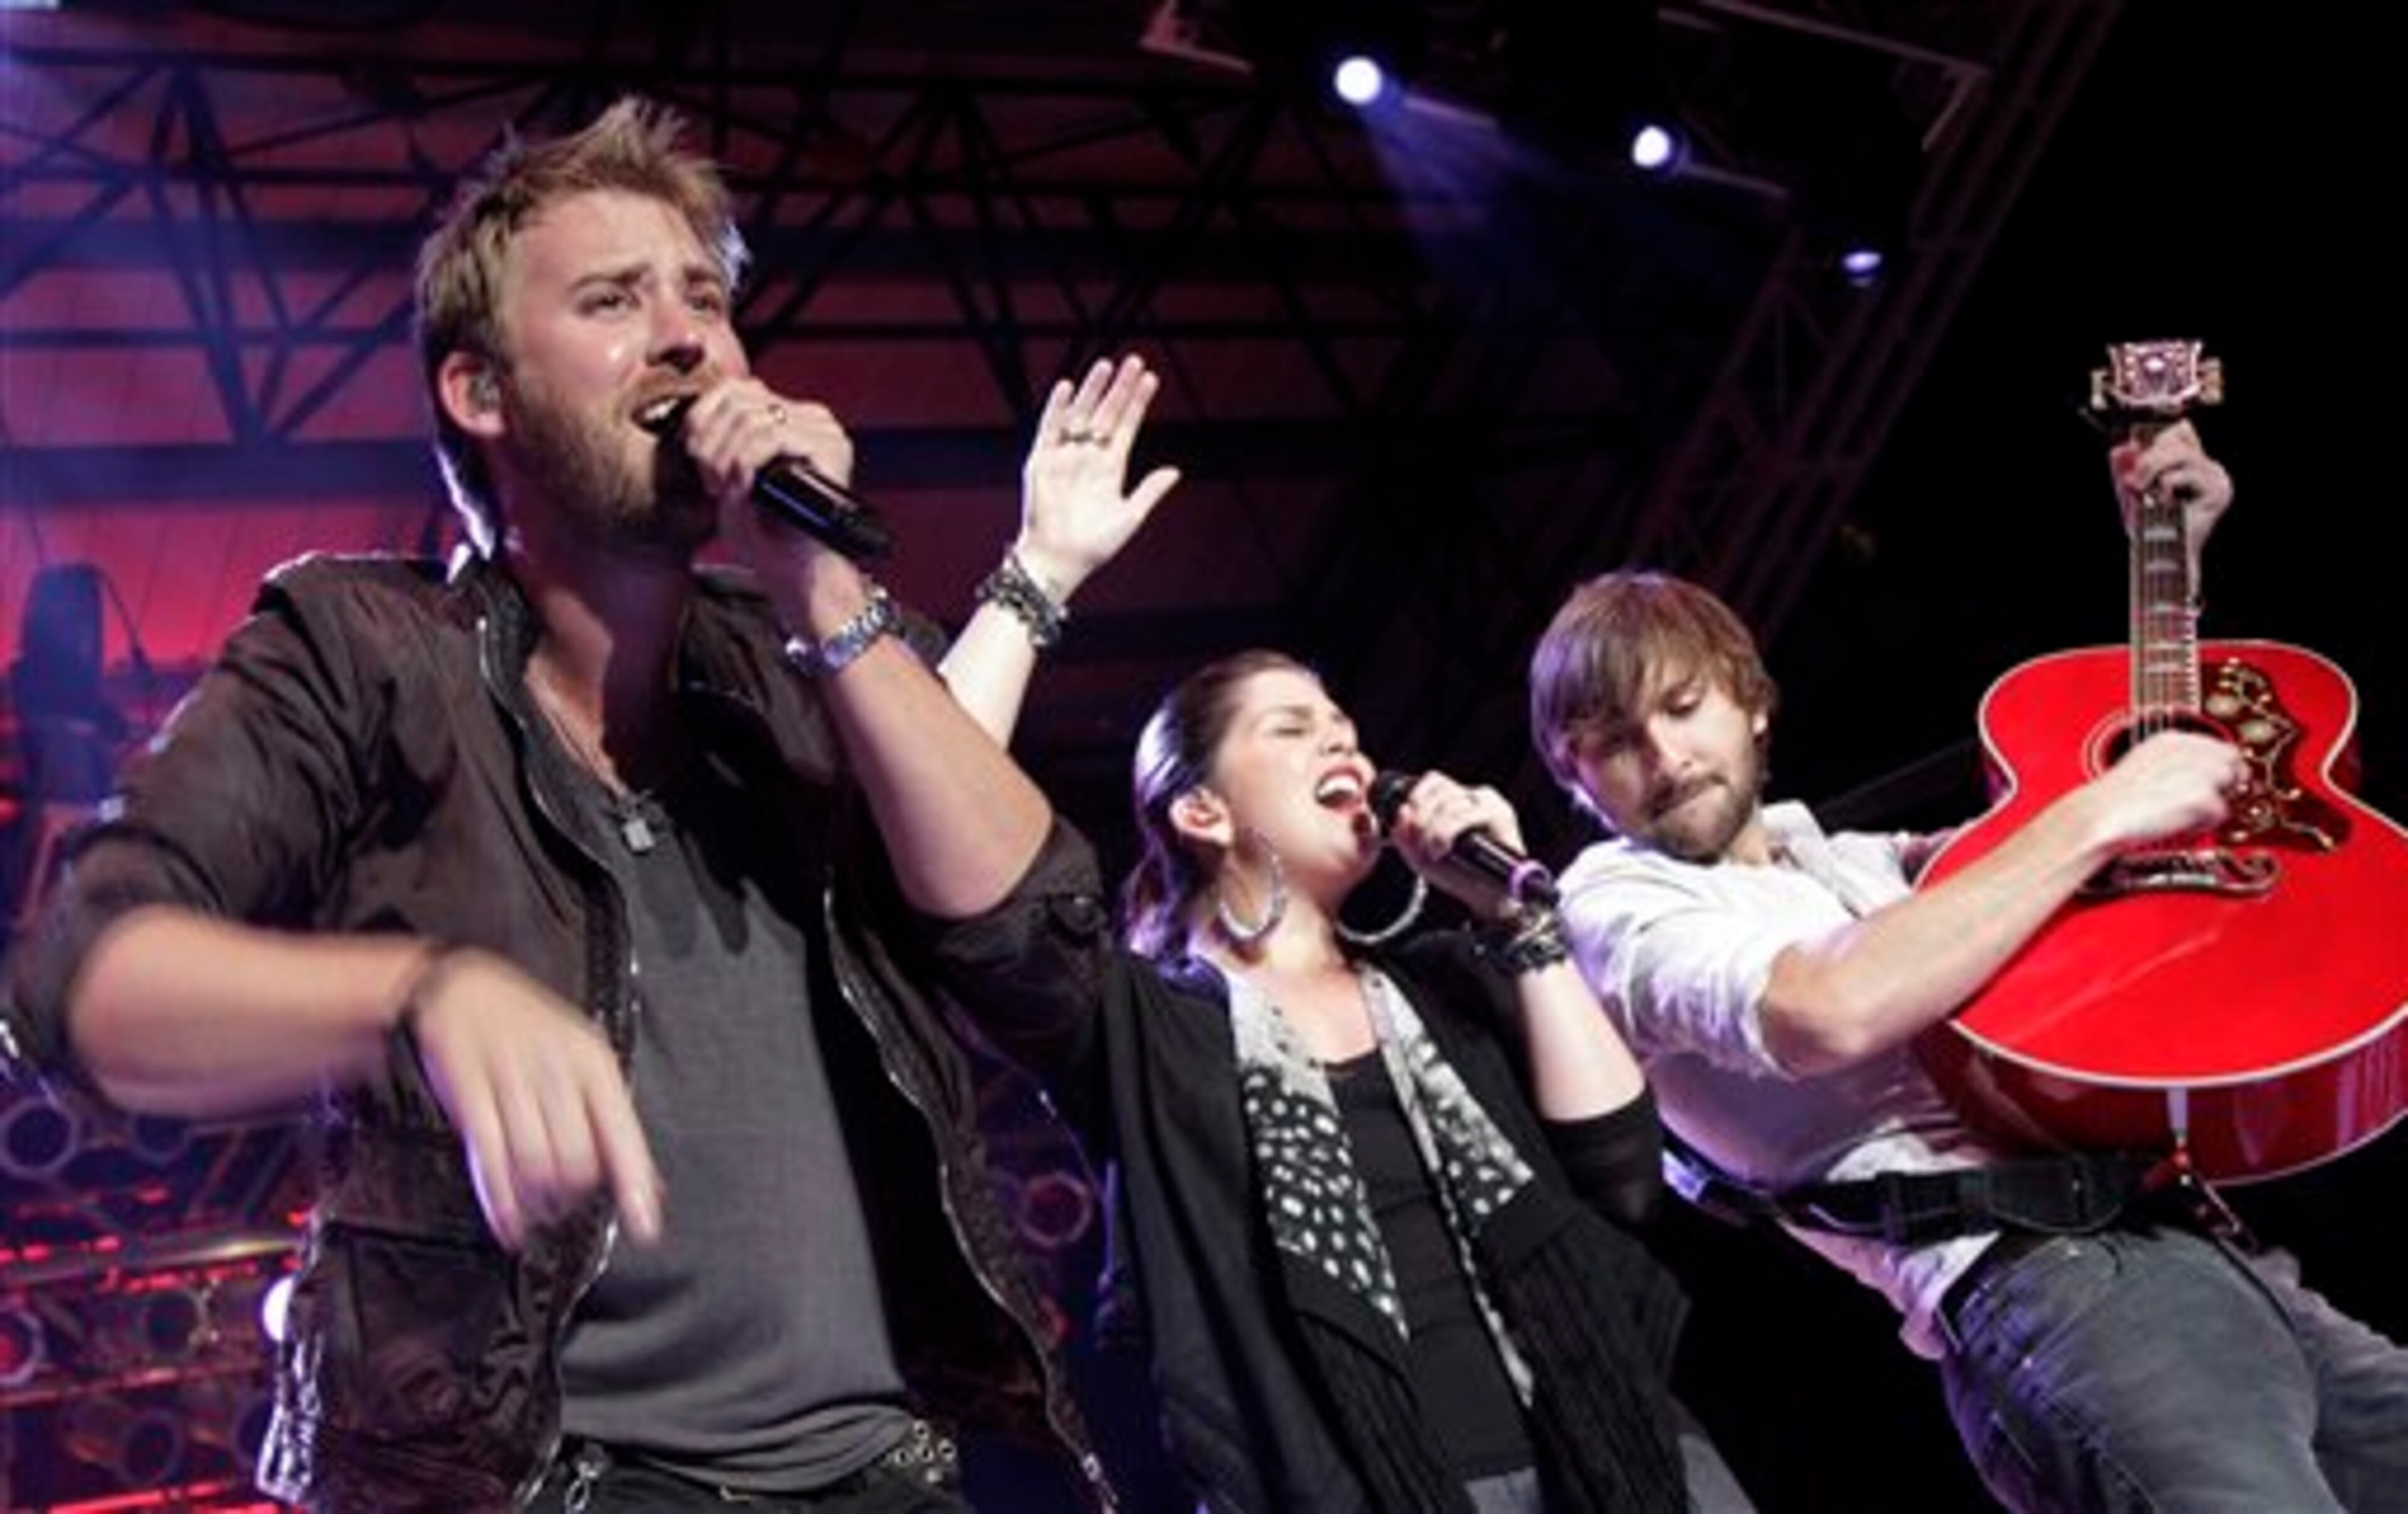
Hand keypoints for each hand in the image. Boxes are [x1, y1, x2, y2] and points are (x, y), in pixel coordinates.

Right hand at [404, 948, 662, 1251]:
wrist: (461, 989)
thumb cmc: (526, 1026)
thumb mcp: (579, 1055)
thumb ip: (608, 1114)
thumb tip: (644, 1176)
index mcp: (592, 1063)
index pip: (622, 1133)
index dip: (634, 1184)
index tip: (646, 1226)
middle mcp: (556, 1073)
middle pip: (577, 1158)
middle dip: (574, 1194)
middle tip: (568, 1203)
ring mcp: (511, 1084)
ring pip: (535, 1164)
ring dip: (539, 1200)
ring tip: (541, 1208)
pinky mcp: (469, 1097)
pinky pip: (490, 1160)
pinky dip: (501, 1200)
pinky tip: (509, 1223)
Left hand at [696, 380, 875, 627]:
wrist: (799, 575)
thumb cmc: (765, 536)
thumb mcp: (728, 481)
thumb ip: (717, 444)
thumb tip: (700, 416)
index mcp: (789, 417)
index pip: (734, 388)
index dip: (702, 418)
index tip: (696, 462)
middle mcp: (811, 417)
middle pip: (739, 397)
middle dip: (711, 441)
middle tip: (710, 482)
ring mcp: (824, 431)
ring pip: (751, 416)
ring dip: (724, 455)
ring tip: (723, 489)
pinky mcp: (833, 448)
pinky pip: (772, 437)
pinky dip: (745, 462)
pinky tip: (743, 487)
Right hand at [1014, 354, 1182, 600]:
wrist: (1061, 560)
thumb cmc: (1095, 545)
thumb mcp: (1130, 516)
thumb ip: (1150, 491)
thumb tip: (1176, 470)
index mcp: (1110, 467)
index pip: (1126, 425)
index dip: (1138, 402)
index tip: (1151, 378)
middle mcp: (1088, 456)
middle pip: (1106, 412)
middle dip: (1120, 388)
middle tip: (1135, 361)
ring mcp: (1065, 456)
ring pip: (1081, 414)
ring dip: (1093, 390)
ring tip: (1107, 366)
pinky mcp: (1042, 462)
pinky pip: (1050, 429)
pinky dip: (1057, 409)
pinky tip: (1068, 387)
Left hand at [1377, 769, 1527, 918]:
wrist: (1486, 899)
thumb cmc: (1457, 875)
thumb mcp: (1420, 856)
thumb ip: (1405, 836)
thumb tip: (1402, 812)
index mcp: (1458, 799)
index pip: (1434, 781)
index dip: (1416, 795)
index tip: (1406, 820)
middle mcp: (1475, 796)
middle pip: (1441, 789)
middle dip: (1421, 815)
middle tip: (1417, 842)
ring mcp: (1490, 804)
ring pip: (1452, 801)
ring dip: (1434, 827)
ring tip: (1432, 851)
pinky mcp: (1501, 815)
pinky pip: (1469, 813)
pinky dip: (1448, 830)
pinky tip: (1442, 848)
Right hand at [2081, 728, 2244, 851]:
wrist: (2101, 816)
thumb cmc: (2112, 800)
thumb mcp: (2141, 766)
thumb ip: (2172, 764)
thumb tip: (2196, 775)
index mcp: (2170, 739)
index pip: (2217, 746)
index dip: (2218, 768)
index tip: (2215, 783)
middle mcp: (2189, 750)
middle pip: (2232, 762)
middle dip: (2225, 783)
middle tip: (2208, 803)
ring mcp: (2199, 773)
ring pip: (2230, 788)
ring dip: (2214, 804)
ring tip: (2184, 816)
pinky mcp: (2203, 797)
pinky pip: (2221, 815)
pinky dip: (2204, 824)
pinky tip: (2178, 825)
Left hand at [2111, 418, 2231, 554]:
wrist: (2167, 559)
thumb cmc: (2154, 528)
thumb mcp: (2142, 491)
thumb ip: (2139, 468)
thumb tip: (2121, 448)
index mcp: (2197, 465)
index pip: (2182, 431)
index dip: (2157, 435)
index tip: (2135, 450)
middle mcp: (2211, 469)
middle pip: (2178, 439)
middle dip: (2148, 456)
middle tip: (2135, 479)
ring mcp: (2218, 479)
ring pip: (2180, 454)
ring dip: (2153, 469)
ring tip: (2143, 488)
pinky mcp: (2217, 492)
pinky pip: (2182, 475)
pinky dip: (2164, 486)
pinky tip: (2163, 501)